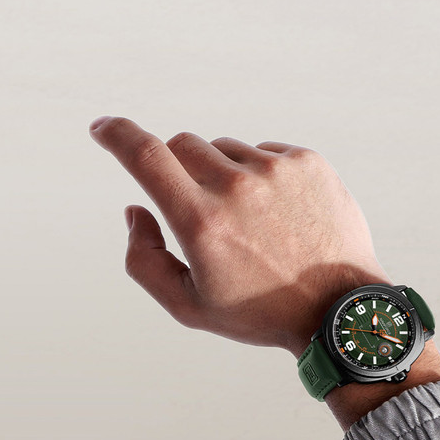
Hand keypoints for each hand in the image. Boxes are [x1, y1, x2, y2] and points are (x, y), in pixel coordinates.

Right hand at [90, 117, 391, 355]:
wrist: (337, 309)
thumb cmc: (260, 312)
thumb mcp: (189, 305)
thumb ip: (144, 260)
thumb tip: (135, 209)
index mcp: (202, 222)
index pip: (145, 156)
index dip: (115, 134)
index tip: (102, 128)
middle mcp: (237, 187)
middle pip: (182, 146)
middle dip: (177, 170)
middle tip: (199, 209)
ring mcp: (277, 170)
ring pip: (224, 150)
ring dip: (221, 175)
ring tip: (249, 223)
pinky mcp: (308, 162)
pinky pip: (263, 152)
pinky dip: (258, 176)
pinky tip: (277, 215)